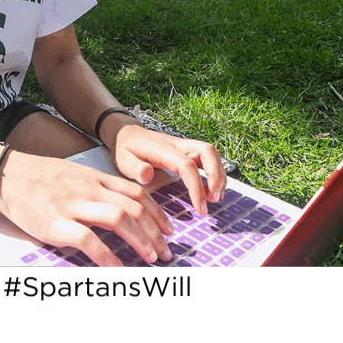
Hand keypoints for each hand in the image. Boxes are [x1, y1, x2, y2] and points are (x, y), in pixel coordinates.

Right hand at [0, 149, 175, 266]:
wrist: (6, 175)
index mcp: (96, 179)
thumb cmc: (39, 178)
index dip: (158, 212)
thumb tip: (120, 208)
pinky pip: (89, 240)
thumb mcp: (74, 175)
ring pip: (120, 219)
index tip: (169, 229)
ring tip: (150, 258)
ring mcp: (74, 205)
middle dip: (156, 232)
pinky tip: (118, 269)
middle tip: (166, 252)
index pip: (137, 193)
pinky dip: (107, 256)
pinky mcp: (57, 223)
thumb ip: (96, 189)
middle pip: (135, 208)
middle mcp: (90, 190)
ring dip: (140, 241)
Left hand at [109, 123, 226, 216]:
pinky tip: (211, 190)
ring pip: (212, 154)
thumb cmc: (126, 149)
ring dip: (219, 175)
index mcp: (162, 148)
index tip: (200, 207)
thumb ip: (135, 168)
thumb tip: (147, 175)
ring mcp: (185, 146)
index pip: (187, 165)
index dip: (197, 187)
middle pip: (207, 152)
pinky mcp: (188, 151)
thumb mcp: (123, 160)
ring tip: (215, 198)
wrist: (127, 134)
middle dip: (216, 176)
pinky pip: (208, 158)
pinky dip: (215, 173)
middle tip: (213, 199)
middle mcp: (178, 144)